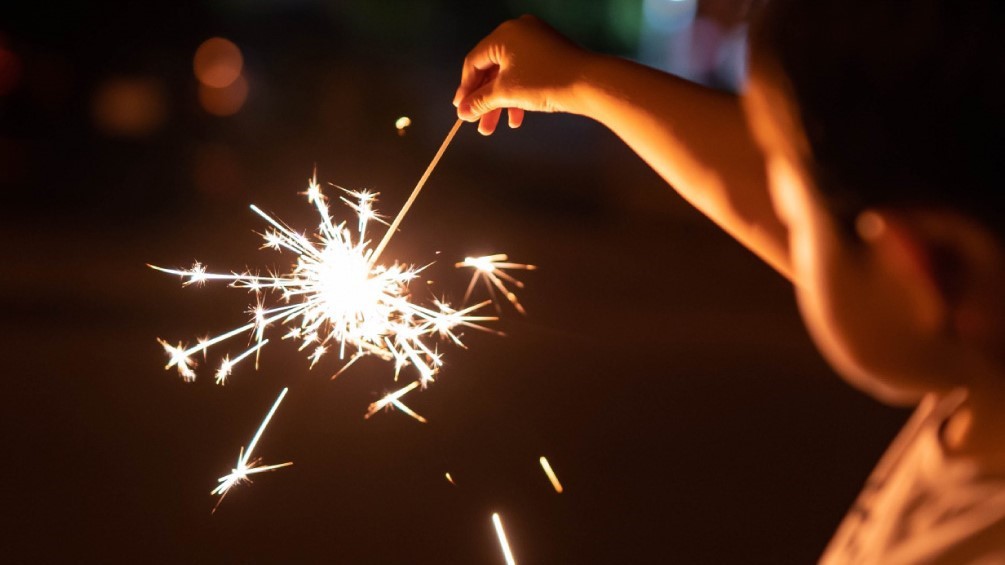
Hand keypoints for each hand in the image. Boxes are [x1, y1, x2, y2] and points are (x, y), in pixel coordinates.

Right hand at [453, 15, 590, 134]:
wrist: (589, 82)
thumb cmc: (544, 81)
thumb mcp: (507, 93)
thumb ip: (481, 101)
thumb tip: (462, 112)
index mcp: (504, 34)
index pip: (474, 62)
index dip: (466, 88)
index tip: (461, 110)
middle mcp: (518, 32)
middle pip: (491, 70)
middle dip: (485, 100)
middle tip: (478, 124)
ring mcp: (535, 41)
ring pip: (509, 75)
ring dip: (501, 102)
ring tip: (495, 127)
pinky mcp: (549, 54)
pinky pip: (524, 73)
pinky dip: (518, 94)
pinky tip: (517, 118)